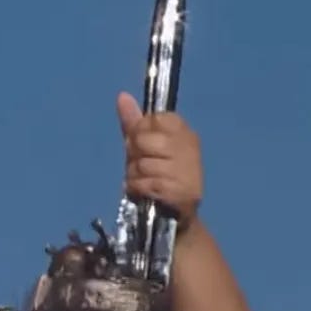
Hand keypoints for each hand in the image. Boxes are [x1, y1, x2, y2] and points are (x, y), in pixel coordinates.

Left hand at [117, 91, 202, 231]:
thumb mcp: (144, 147)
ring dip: (134, 176)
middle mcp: (189, 147)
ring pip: (141, 163)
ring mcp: (186, 169)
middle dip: (134, 155)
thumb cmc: (157, 175)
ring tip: (143, 181)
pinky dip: (137, 189)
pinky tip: (144, 193)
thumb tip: (122, 95)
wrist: (174, 215)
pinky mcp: (180, 191)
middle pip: (143, 139)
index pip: (154, 118)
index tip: (144, 146)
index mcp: (184, 131)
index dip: (140, 132)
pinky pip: (144, 183)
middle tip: (141, 166)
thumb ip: (134, 123)